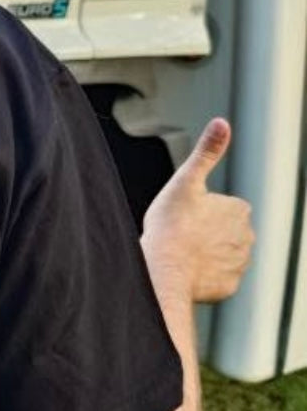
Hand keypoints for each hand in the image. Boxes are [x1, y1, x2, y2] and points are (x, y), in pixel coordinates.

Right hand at [142, 118, 254, 303]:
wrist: (163, 272)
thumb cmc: (171, 227)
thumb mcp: (185, 181)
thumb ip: (207, 152)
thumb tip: (221, 123)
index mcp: (240, 210)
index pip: (221, 208)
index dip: (199, 211)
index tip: (184, 217)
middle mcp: (248, 238)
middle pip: (223, 232)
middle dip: (205, 234)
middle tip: (180, 236)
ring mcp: (239, 265)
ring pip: (220, 256)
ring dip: (204, 255)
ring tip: (181, 255)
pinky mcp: (229, 287)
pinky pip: (216, 279)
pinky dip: (202, 277)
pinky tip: (185, 272)